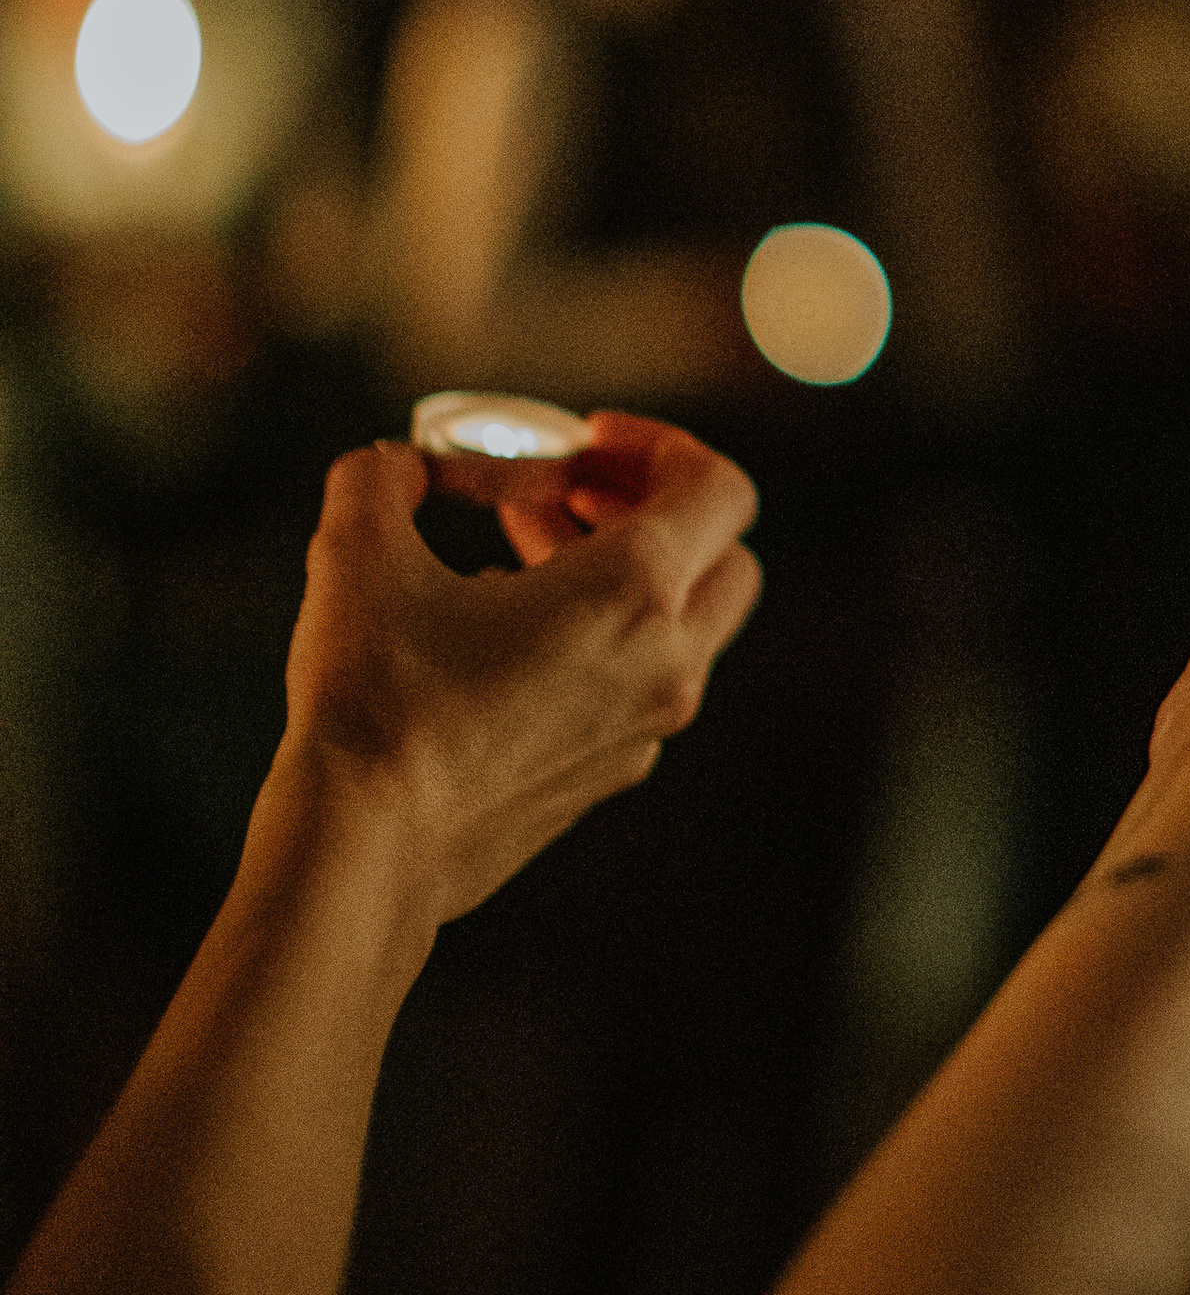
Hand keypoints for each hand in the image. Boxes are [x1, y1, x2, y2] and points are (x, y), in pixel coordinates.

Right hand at [274, 412, 762, 929]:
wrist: (365, 852)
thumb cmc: (374, 699)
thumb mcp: (359, 553)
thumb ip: (384, 477)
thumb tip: (399, 465)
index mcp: (634, 592)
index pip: (720, 489)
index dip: (661, 446)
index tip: (587, 442)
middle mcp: (666, 662)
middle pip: (724, 556)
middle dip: (653, 510)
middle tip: (564, 493)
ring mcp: (646, 728)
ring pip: (684, 626)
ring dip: (624, 575)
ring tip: (514, 556)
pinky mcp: (610, 776)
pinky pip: (640, 686)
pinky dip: (603, 643)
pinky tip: (504, 641)